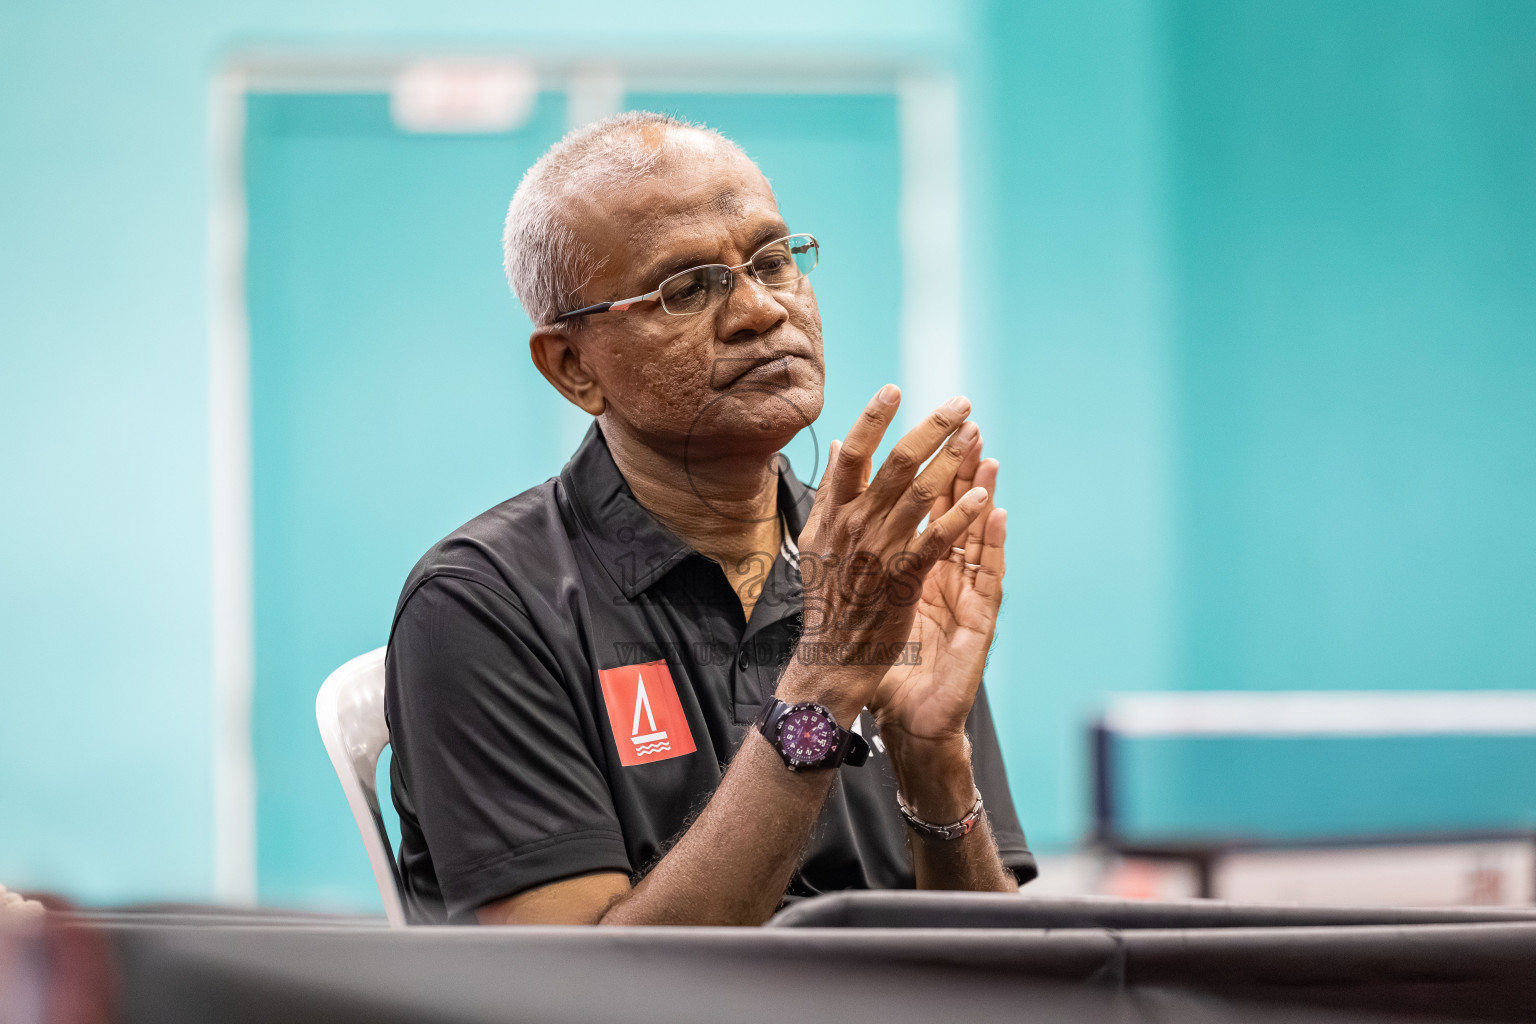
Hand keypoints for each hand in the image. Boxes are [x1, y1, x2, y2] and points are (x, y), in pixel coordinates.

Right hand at [779, 385, 989, 722]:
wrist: (831, 656)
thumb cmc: (826, 597)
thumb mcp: (815, 539)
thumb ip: (831, 492)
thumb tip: (843, 444)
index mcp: (832, 514)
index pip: (852, 455)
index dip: (872, 419)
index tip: (894, 390)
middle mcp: (854, 527)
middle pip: (894, 464)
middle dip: (930, 429)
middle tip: (959, 404)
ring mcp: (879, 552)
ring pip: (919, 495)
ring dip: (951, 461)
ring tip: (975, 435)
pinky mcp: (903, 579)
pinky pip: (935, 540)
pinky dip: (958, 517)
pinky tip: (980, 496)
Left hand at [871, 437, 1006, 742]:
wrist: (905, 712)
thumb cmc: (886, 655)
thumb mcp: (866, 596)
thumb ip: (860, 550)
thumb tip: (838, 506)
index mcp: (917, 563)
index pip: (926, 507)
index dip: (928, 466)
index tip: (925, 425)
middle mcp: (945, 574)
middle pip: (954, 510)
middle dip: (958, 464)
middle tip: (966, 423)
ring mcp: (963, 595)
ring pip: (974, 535)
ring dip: (980, 491)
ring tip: (987, 453)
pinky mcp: (976, 621)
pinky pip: (985, 576)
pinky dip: (990, 544)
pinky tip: (996, 513)